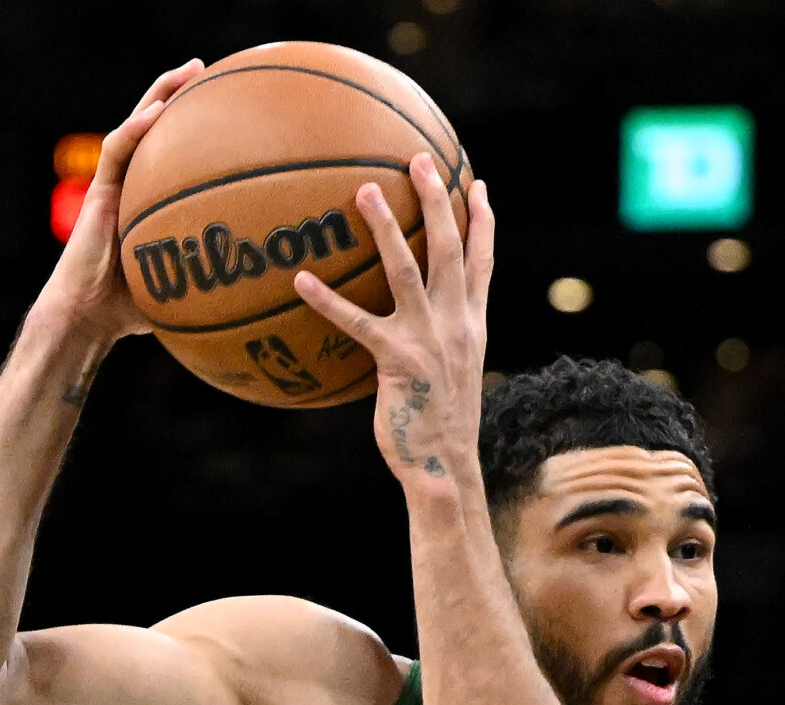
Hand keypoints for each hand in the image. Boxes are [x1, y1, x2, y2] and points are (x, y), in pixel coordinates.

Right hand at [32, 60, 204, 343]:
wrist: (89, 316)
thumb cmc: (134, 310)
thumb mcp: (185, 285)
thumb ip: (215, 275)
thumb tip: (266, 285)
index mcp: (151, 198)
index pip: (174, 153)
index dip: (196, 127)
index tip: (228, 106)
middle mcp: (133, 184)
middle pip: (156, 128)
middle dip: (179, 95)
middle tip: (207, 70)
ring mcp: (114, 185)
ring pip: (136, 127)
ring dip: (159, 96)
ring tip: (187, 72)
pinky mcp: (98, 192)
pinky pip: (116, 151)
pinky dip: (135, 129)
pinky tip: (156, 113)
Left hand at [293, 155, 494, 488]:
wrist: (444, 465)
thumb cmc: (440, 423)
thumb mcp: (452, 374)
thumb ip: (440, 338)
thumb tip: (416, 321)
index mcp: (472, 324)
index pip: (483, 263)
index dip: (483, 222)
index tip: (478, 184)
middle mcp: (456, 324)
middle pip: (450, 249)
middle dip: (438, 200)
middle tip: (419, 159)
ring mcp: (428, 340)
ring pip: (408, 270)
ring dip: (386, 229)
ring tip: (365, 192)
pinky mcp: (397, 361)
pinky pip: (357, 323)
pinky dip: (328, 301)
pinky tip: (301, 280)